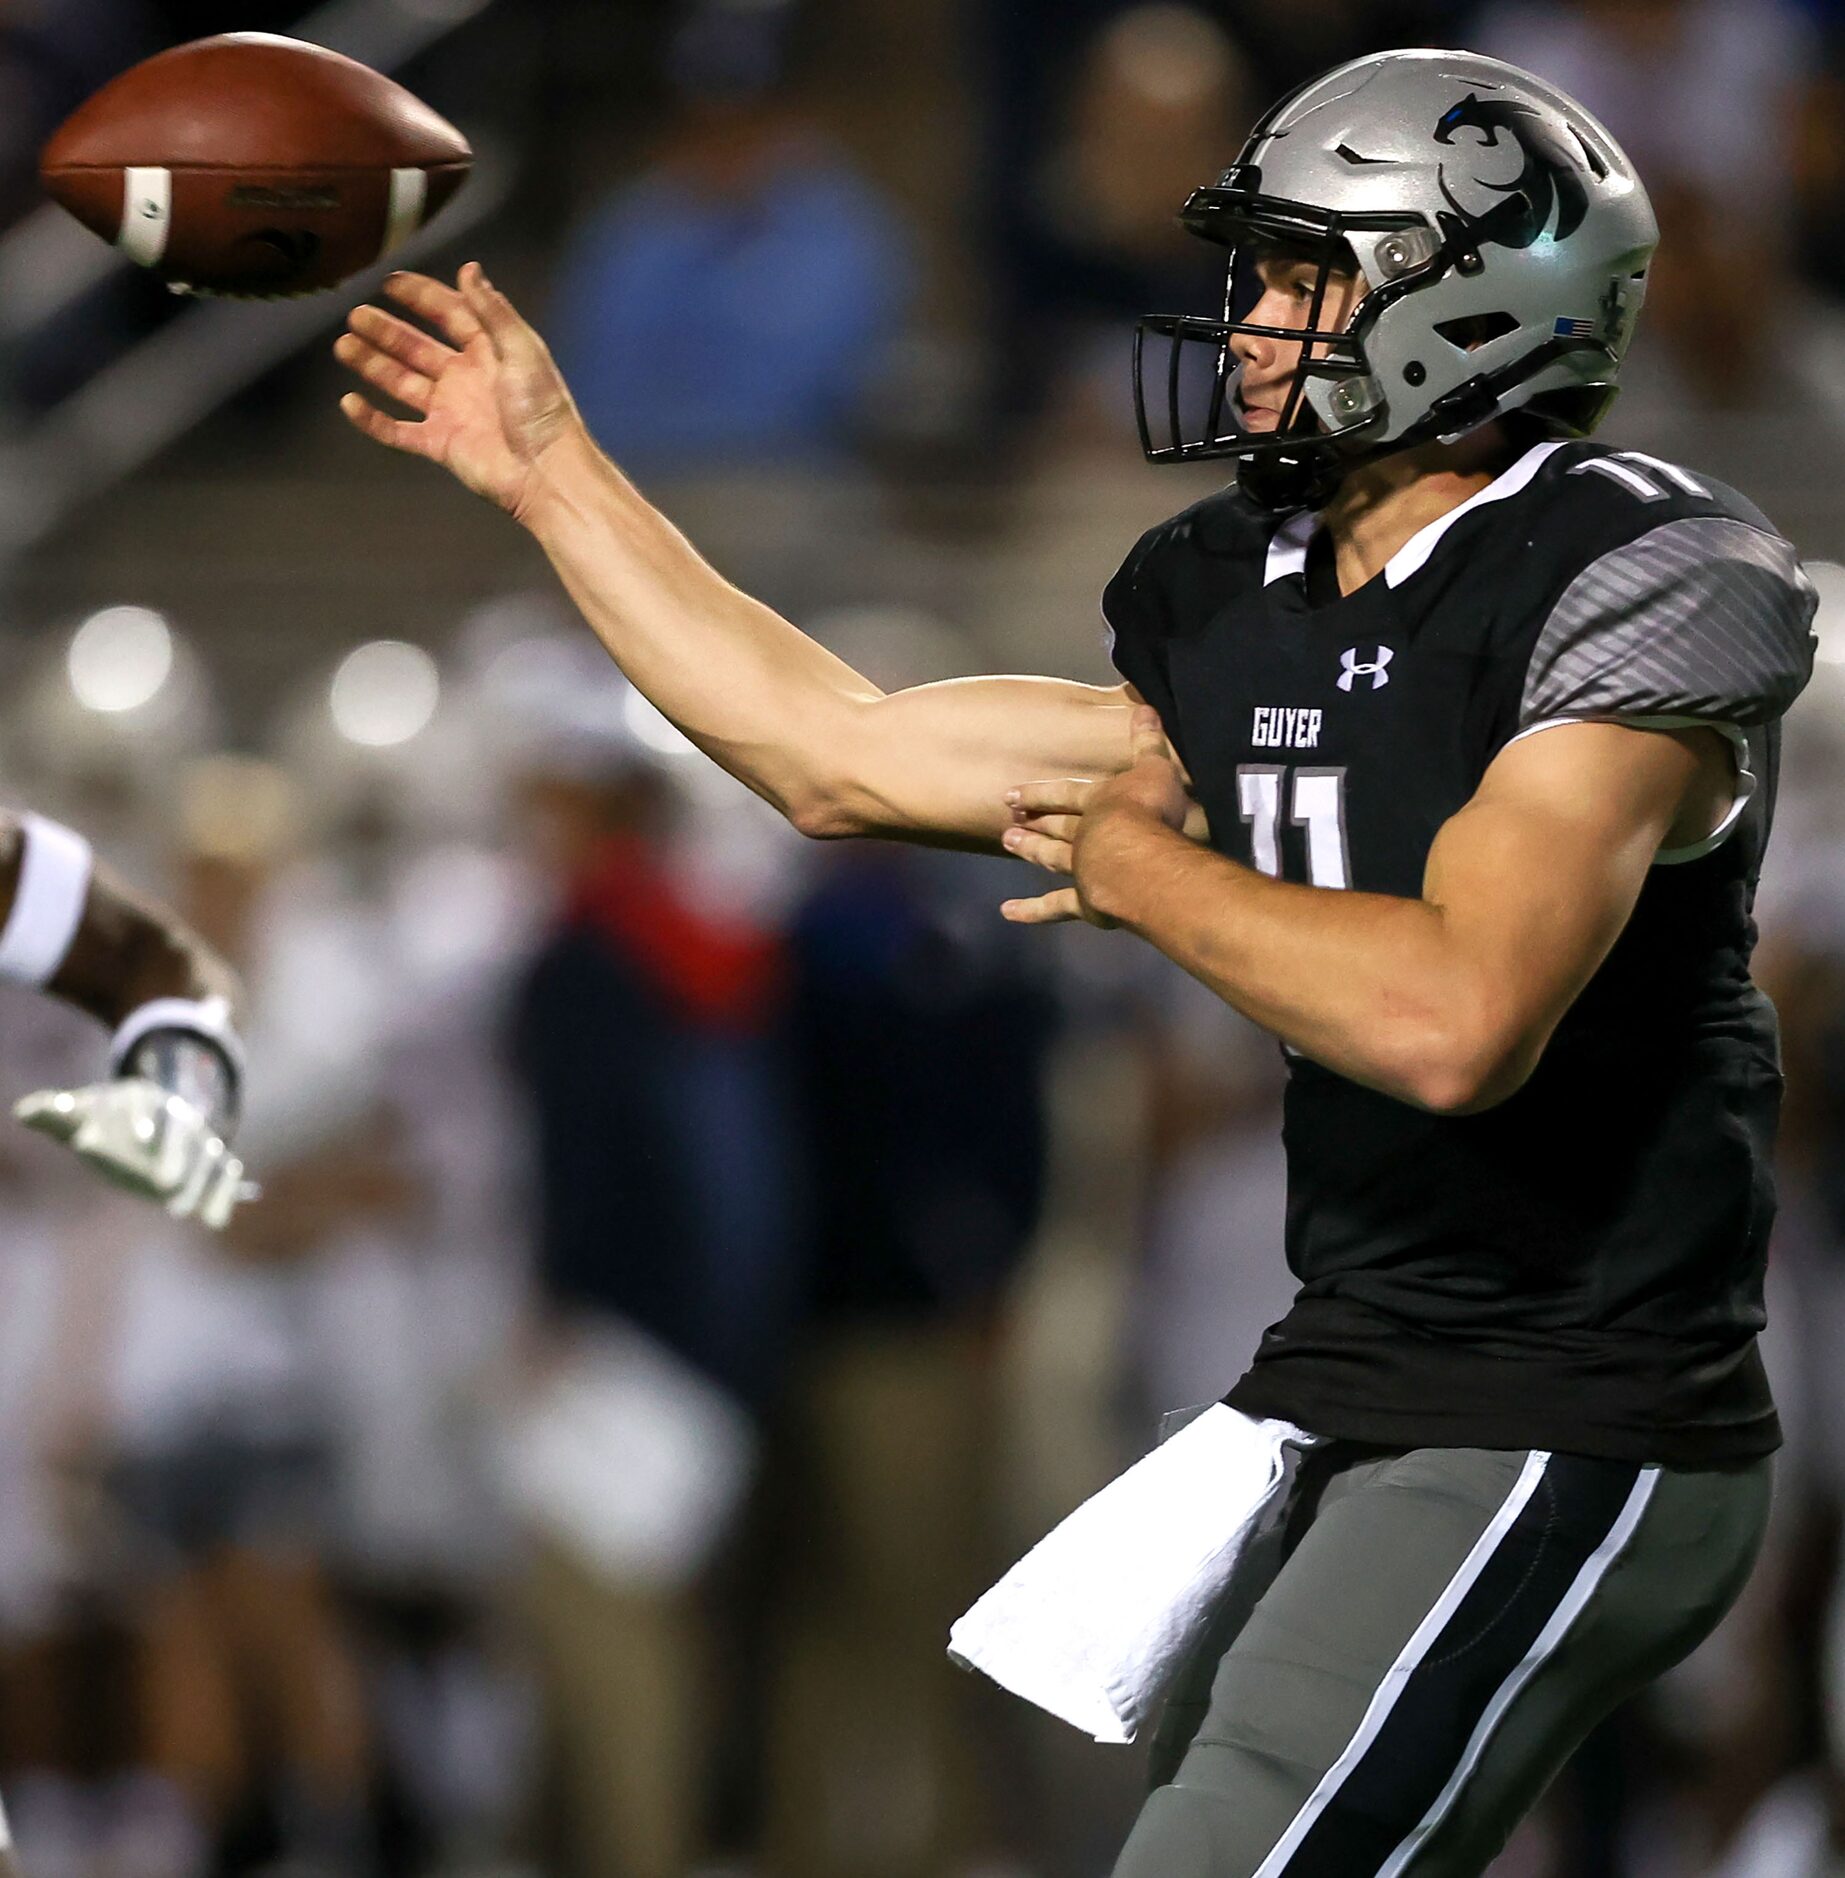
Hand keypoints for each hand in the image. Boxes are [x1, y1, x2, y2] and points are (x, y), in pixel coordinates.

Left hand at [15, 1079, 256, 1230]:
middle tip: (162, 1181)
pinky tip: (215, 1222)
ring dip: (197, 1183)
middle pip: (181, 1128)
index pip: (143, 1101)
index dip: (141, 1118)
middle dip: (175, 1154)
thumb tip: (24, 1111)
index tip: (139, 1138)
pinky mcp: (211, 1160)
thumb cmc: (98, 1120)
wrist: (133, 1129)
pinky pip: (224, 1174)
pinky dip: (222, 1195)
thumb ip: (51, 1113)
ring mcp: (197, 1137)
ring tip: (180, 1212)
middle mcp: (176, 1111)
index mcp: (140, 1094)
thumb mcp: (74, 1114)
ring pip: (206, 1154)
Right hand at [335, 263, 582, 520]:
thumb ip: (493, 311)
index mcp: (488, 352)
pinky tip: (349, 402)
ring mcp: (450, 412)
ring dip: (373, 364)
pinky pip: (398, 431)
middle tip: (355, 316)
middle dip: (387, 331)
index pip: (449, 316)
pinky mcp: (439, 444)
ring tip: (344, 345)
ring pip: (402, 383)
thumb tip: (470, 269)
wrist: (545, 471)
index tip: (390, 282)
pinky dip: (373, 420)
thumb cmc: (540, 408)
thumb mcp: (523, 349)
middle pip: (417, 348)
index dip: (422, 297)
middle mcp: (465, 378)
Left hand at [1000, 707, 1191, 925]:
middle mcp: (1084, 834)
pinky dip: (1032, 910)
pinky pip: (1056, 907)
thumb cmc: (1151, 810)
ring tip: (1008, 844)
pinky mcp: (1086, 902)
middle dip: (1034, 821)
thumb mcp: (1155, 768)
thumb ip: (1148, 742)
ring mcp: (1081, 869)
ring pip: (1051, 858)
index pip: (1067, 794)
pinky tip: (1008, 912)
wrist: (1141, 857)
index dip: (1042, 793)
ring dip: (1032, 851)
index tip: (1012, 794)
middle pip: (1055, 826)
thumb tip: (1145, 706)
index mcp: (1099, 802)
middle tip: (1008, 820)